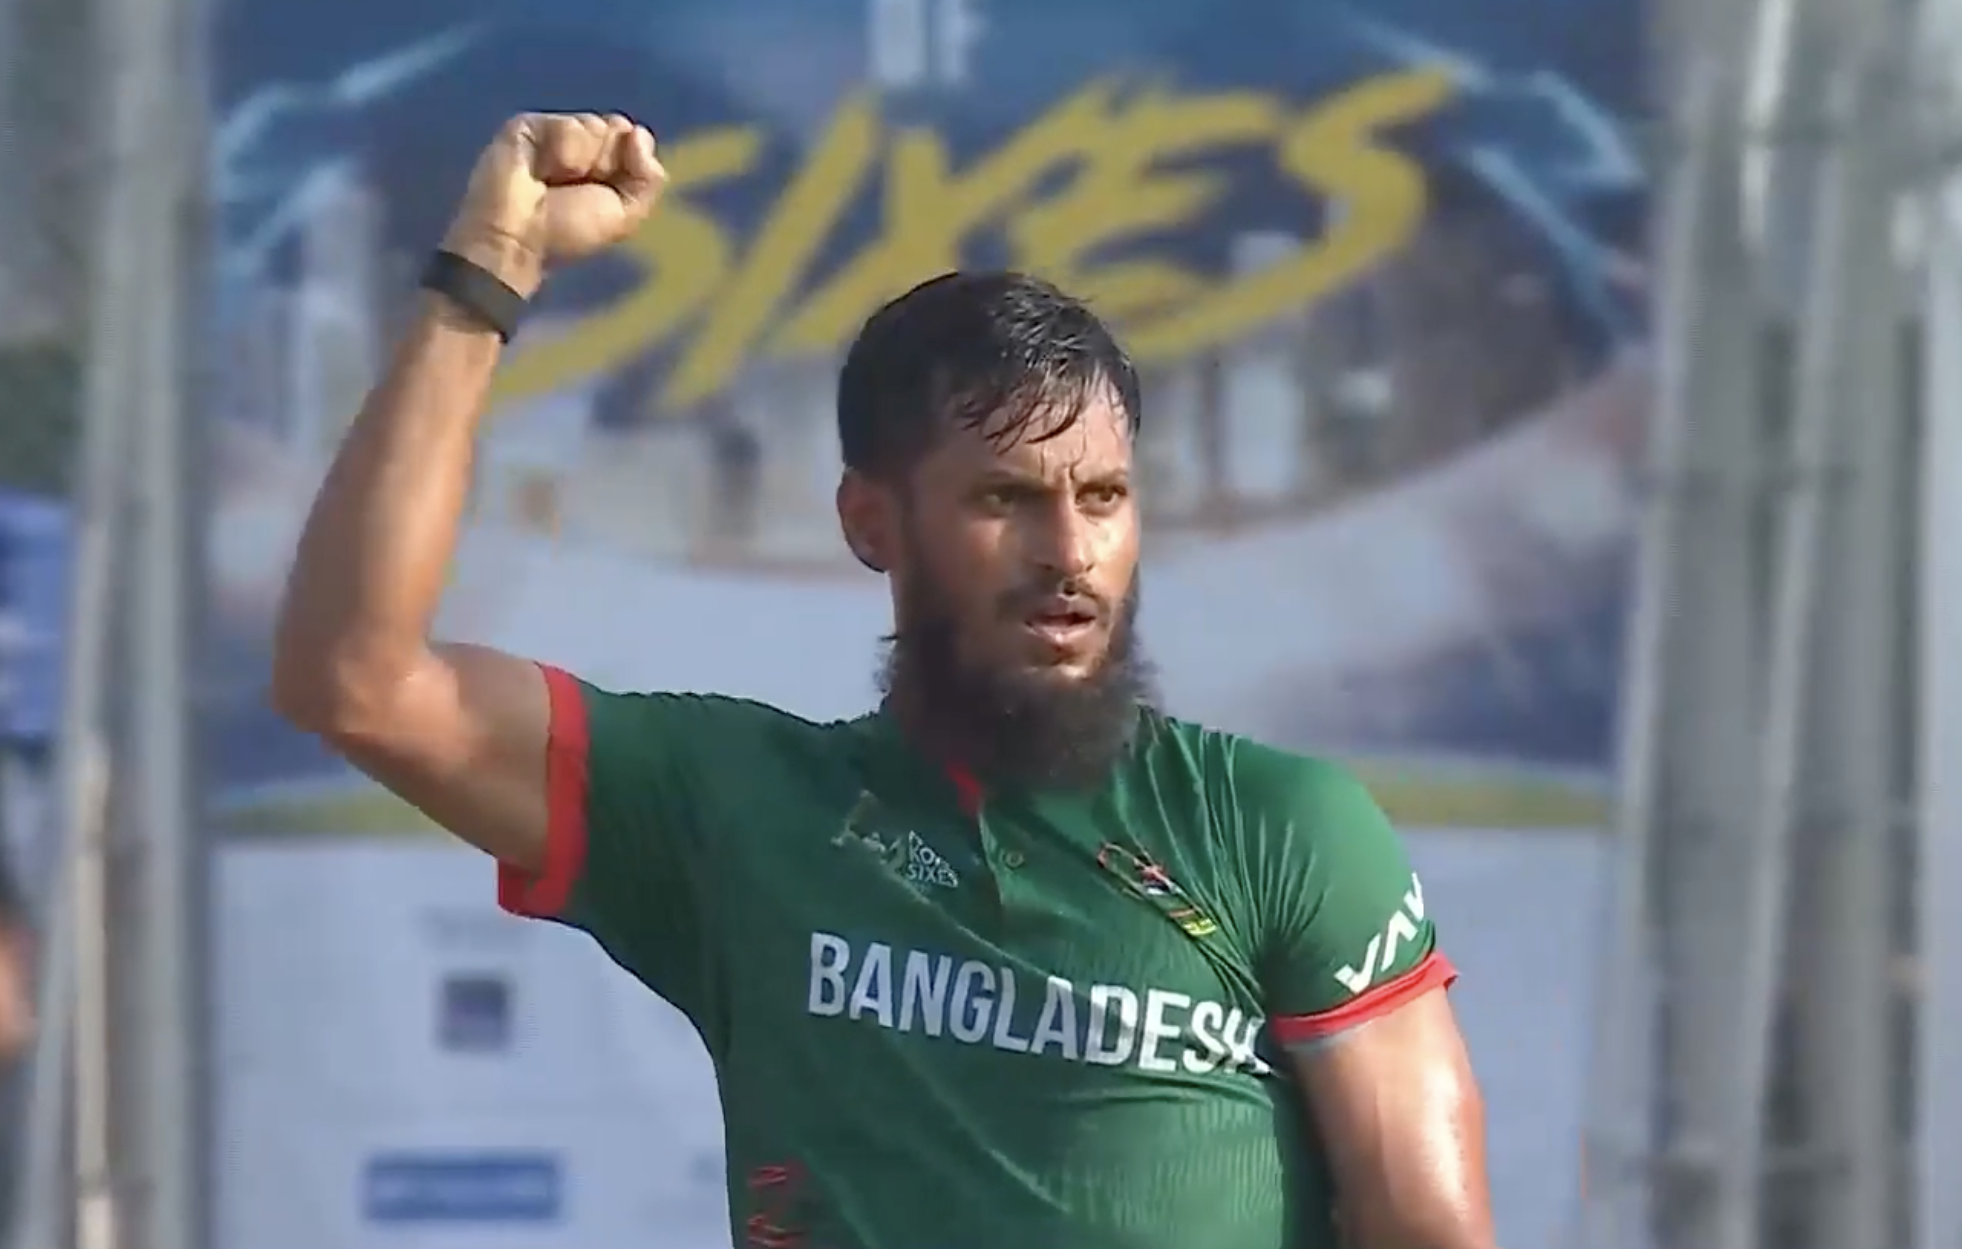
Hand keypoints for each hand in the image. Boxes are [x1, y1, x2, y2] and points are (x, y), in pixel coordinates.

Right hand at [442, 112, 665, 297]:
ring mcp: (555, 132)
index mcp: (606, 166)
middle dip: (608, 161)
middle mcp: (583, 146)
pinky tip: (541, 170)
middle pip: (618, 129)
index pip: (634, 140)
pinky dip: (562, 152)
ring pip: (594, 125)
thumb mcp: (625, 216)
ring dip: (583, 160)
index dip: (631, 160)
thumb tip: (639, 130)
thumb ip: (648, 178)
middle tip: (581, 186)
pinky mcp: (530, 124)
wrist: (517, 235)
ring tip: (555, 181)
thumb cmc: (568, 231)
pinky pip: (567, 126)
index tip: (612, 184)